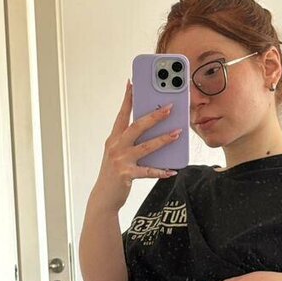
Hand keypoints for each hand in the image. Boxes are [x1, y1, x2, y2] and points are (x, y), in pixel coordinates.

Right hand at [94, 80, 181, 209]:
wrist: (103, 197)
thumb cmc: (114, 172)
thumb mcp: (119, 153)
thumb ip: (131, 141)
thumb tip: (153, 131)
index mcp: (113, 138)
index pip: (122, 115)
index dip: (127, 99)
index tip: (132, 84)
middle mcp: (115, 146)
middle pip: (136, 126)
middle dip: (154, 116)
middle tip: (169, 108)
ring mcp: (120, 160)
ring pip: (146, 147)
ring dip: (164, 139)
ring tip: (178, 133)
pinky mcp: (126, 175)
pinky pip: (148, 171)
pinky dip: (161, 171)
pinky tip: (172, 170)